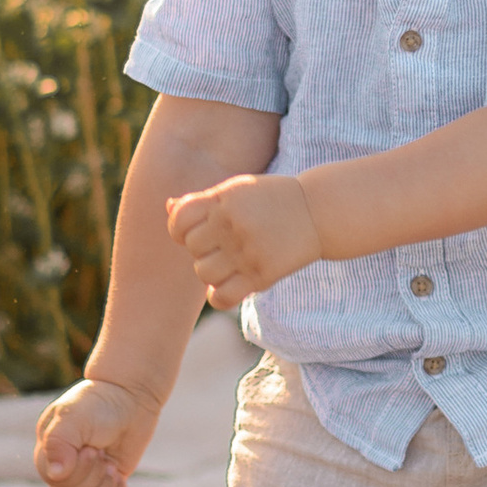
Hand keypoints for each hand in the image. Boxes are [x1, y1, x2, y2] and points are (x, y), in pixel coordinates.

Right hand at [35, 375, 160, 486]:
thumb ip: (59, 443)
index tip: (91, 448)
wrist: (130, 396)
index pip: (55, 480)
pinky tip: (120, 477)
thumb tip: (56, 474)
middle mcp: (64, 465)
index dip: (76, 472)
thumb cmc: (98, 404)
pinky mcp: (106, 479)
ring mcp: (85, 474)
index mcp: (49, 451)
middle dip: (92, 475)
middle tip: (102, 451)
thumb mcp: (74, 417)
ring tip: (112, 466)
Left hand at [168, 173, 322, 308]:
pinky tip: (230, 286)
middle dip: (203, 249)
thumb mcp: (239, 190)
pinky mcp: (262, 274)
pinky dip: (219, 296)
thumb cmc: (273, 200)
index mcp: (225, 199)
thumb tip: (168, 206)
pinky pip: (222, 296)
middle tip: (223, 247)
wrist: (319, 211)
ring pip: (203, 272)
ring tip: (228, 264)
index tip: (198, 231)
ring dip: (211, 271)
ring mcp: (247, 250)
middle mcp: (233, 223)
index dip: (181, 230)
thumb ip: (204, 199)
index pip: (179, 220)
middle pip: (192, 248)